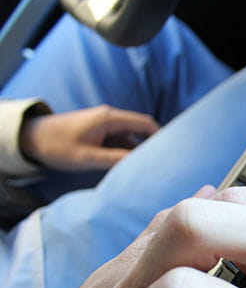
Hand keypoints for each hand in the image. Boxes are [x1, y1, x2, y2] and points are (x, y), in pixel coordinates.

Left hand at [19, 105, 158, 170]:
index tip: (171, 151)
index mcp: (110, 118)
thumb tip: (140, 166)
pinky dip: (124, 152)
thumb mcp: (87, 157)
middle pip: (139, 130)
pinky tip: (126, 166)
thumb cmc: (57, 145)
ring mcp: (104, 124)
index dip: (161, 136)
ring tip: (145, 169)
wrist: (31, 139)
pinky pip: (118, 141)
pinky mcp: (98, 132)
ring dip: (136, 151)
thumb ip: (115, 159)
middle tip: (161, 163)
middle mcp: (109, 118)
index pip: (145, 123)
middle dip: (150, 146)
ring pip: (129, 137)